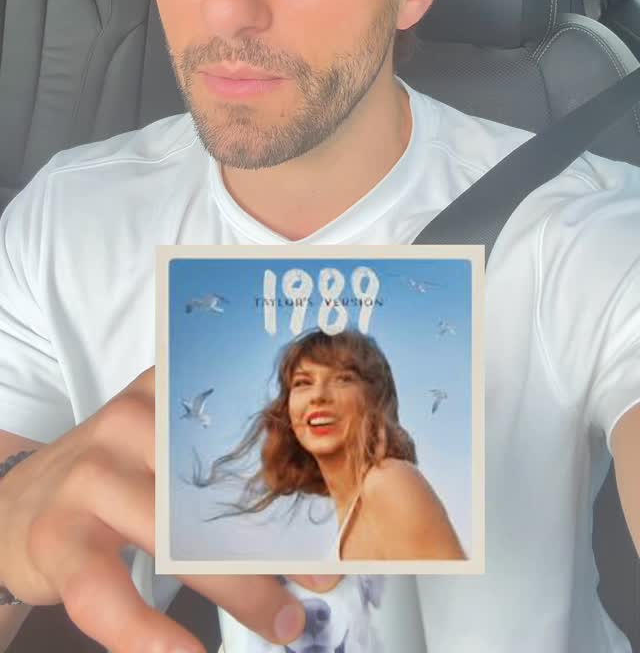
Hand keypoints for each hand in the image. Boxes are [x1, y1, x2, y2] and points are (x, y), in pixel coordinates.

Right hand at [0, 368, 341, 652]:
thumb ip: (214, 456)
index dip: (291, 470)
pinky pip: (106, 592)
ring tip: (282, 623)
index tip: (335, 510)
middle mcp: (127, 424)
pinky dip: (148, 633)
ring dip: (239, 590)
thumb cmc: (108, 479)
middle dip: (278, 540)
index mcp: (163, 395)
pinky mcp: (57, 537)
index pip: (236, 426)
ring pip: (175, 540)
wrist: (12, 504)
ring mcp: (88, 480)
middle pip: (216, 487)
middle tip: (322, 579)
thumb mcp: (156, 446)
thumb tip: (308, 510)